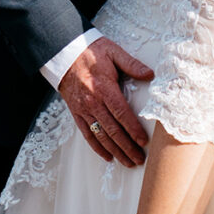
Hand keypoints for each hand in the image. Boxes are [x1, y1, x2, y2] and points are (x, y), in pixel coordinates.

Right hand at [58, 37, 153, 166]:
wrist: (63, 54)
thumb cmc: (90, 52)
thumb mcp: (113, 52)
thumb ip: (132, 64)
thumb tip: (150, 74)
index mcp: (104, 88)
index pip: (122, 114)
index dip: (133, 129)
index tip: (143, 141)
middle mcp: (93, 103)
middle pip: (113, 130)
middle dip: (127, 147)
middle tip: (139, 159)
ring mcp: (84, 110)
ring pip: (101, 136)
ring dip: (115, 151)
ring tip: (127, 162)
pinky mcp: (77, 113)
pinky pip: (87, 134)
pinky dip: (97, 147)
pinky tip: (107, 156)